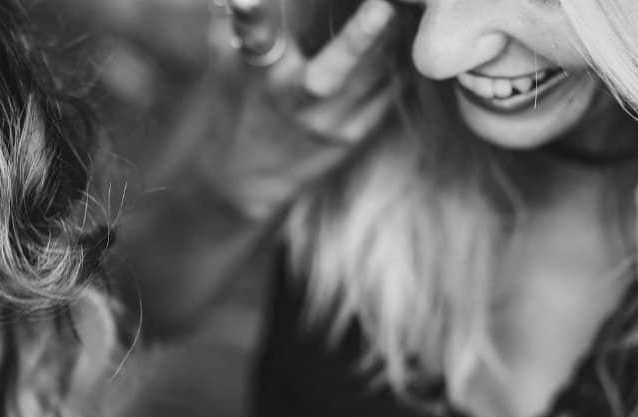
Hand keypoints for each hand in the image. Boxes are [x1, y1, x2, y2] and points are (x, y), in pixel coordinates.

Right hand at [199, 0, 397, 221]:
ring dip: (391, 42)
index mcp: (256, 71)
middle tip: (382, 8)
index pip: (254, 36)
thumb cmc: (236, 101)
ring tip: (409, 8)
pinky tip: (410, 40)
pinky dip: (400, 65)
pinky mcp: (352, 135)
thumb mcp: (227, 59)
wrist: (245, 178)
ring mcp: (326, 122)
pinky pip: (387, 93)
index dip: (252, 14)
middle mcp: (291, 99)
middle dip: (357, 39)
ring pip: (371, 78)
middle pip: (327, 73)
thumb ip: (245, 20)